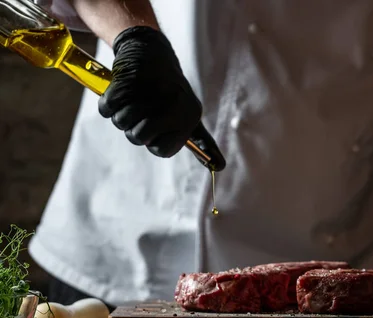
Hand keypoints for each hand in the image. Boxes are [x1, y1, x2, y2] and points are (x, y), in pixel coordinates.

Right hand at [98, 26, 219, 161]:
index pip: (162, 150)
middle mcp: (174, 104)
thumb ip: (202, 142)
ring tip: (132, 100)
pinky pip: (108, 107)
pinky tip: (120, 91)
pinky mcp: (129, 78)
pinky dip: (108, 103)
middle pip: (139, 138)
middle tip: (139, 115)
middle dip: (132, 130)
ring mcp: (151, 90)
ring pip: (121, 122)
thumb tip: (221, 167)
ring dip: (120, 115)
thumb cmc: (170, 91)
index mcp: (190, 116)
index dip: (152, 142)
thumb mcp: (189, 114)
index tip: (155, 129)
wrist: (151, 51)